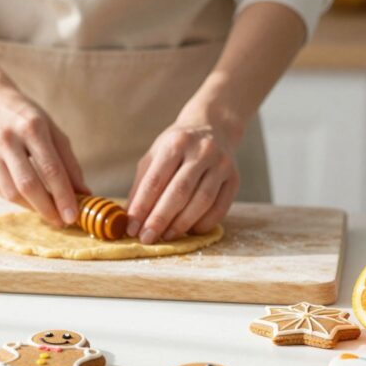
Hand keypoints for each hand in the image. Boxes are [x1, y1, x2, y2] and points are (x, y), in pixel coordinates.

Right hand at [0, 81, 87, 226]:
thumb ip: (68, 162)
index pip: (51, 169)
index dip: (63, 196)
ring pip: (12, 193)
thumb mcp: (52, 130)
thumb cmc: (26, 117)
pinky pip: (1, 191)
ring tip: (49, 212)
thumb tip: (83, 193)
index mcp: (31, 127)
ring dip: (33, 208)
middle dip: (48, 209)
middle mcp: (7, 139)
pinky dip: (18, 200)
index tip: (74, 216)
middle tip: (62, 222)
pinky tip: (31, 201)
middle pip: (29, 185)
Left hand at [126, 110, 240, 243]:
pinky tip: (191, 231)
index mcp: (176, 143)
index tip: (132, 228)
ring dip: (182, 224)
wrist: (214, 127)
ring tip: (167, 236)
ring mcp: (221, 164)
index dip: (142, 207)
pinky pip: (221, 207)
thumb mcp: (155, 156)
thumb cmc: (178, 146)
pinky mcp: (234, 178)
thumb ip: (142, 185)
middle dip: (160, 219)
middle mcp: (201, 151)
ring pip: (202, 201)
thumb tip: (131, 218)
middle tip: (147, 238)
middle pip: (179, 192)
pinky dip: (205, 223)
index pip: (155, 180)